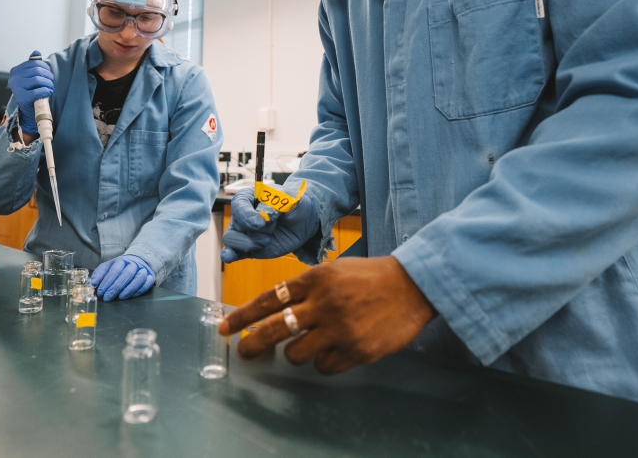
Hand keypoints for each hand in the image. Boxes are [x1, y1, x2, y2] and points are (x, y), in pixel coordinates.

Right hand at [8, 51, 52, 133]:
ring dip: (48, 84)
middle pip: (37, 71)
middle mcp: (14, 78)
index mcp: (16, 71)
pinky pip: (38, 90)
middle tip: (51, 83)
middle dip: (48, 76)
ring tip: (50, 88)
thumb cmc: (31, 92)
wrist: (29, 110)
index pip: (34, 63)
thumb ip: (33, 65)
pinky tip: (47, 93)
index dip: (45, 67)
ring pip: (38, 80)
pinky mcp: (22, 97)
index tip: (49, 74)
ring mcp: (16, 87)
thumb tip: (36, 52)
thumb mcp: (31, 77)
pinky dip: (45, 91)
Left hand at [91, 254, 154, 300]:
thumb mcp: (108, 267)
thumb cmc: (120, 268)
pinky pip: (147, 283)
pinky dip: (140, 289)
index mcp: (121, 260)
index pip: (114, 269)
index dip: (107, 281)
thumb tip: (92, 284)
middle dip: (116, 287)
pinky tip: (132, 295)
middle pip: (126, 274)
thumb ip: (100, 274)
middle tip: (108, 297)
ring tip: (121, 297)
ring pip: (139, 278)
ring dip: (129, 288)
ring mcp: (143, 270)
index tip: (100, 291)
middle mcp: (133, 264)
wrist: (137, 262)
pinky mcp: (150, 277)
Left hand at [218, 256, 436, 374]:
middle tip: (244, 353)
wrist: (413, 286)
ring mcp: (340, 329)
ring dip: (299, 352)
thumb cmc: (371, 278)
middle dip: (254, 344)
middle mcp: (324, 303)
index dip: (244, 316)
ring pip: (297, 354)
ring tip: (317, 341)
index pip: (270, 299)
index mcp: (316, 279)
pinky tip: (339, 348)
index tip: (224, 328)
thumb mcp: (335, 272)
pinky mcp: (356, 350)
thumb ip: (307, 289)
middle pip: (275, 329)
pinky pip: (324, 367)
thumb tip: (275, 311)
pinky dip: (325, 361)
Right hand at [220, 188, 320, 263]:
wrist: (302, 222)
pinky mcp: (248, 248)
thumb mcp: (290, 197)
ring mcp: (244, 232)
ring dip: (250, 243)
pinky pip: (233, 252)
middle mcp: (243, 215)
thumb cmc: (293, 205)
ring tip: (266, 241)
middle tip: (272, 228)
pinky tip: (228, 257)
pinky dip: (229, 255)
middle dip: (255, 230)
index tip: (260, 223)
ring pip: (232, 239)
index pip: (238, 204)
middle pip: (237, 224)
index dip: (246, 215)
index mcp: (249, 197)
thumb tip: (263, 215)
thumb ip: (276, 202)